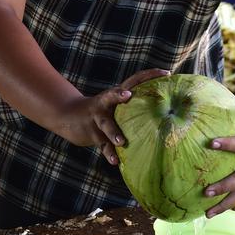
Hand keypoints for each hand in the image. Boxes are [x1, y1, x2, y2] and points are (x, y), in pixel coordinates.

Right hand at [56, 68, 170, 165]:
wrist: (68, 116)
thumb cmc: (102, 111)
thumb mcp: (114, 103)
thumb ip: (132, 104)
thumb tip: (166, 110)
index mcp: (114, 94)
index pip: (133, 80)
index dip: (149, 75)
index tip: (167, 73)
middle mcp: (105, 104)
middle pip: (111, 96)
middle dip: (118, 96)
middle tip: (128, 95)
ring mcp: (97, 119)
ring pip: (106, 125)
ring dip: (114, 133)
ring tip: (122, 142)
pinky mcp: (92, 133)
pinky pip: (102, 145)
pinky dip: (109, 153)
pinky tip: (115, 161)